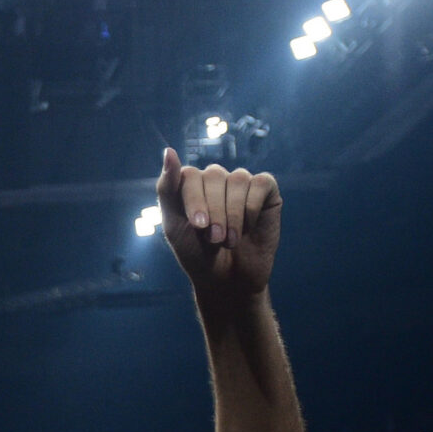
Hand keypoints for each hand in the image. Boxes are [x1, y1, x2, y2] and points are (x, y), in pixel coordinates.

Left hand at [156, 147, 280, 308]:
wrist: (227, 281)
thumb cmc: (197, 255)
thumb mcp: (174, 225)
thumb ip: (167, 188)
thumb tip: (169, 150)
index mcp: (190, 184)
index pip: (189, 174)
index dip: (195, 200)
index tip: (199, 227)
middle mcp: (216, 178)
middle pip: (213, 176)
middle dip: (214, 212)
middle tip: (214, 239)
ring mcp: (240, 182)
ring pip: (237, 179)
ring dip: (233, 214)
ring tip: (229, 240)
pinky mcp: (265, 189)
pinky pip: (260, 183)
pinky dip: (252, 208)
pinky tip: (249, 227)